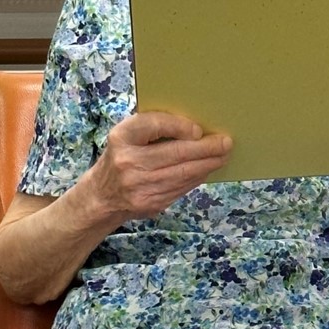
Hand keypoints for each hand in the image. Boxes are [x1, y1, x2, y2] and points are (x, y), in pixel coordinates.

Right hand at [83, 110, 230, 222]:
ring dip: (207, 164)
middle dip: (205, 149)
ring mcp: (140, 186)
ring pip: (183, 173)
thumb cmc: (121, 157)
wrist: (102, 196)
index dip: (179, 126)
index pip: (153, 125)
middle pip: (175, 153)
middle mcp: (128, 162)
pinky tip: (207, 169)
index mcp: (121, 138)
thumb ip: (152, 128)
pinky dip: (197, 177)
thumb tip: (194, 128)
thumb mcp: (126, 136)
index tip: (198, 130)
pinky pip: (182, 187)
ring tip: (223, 156)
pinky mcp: (151, 203)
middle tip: (225, 143)